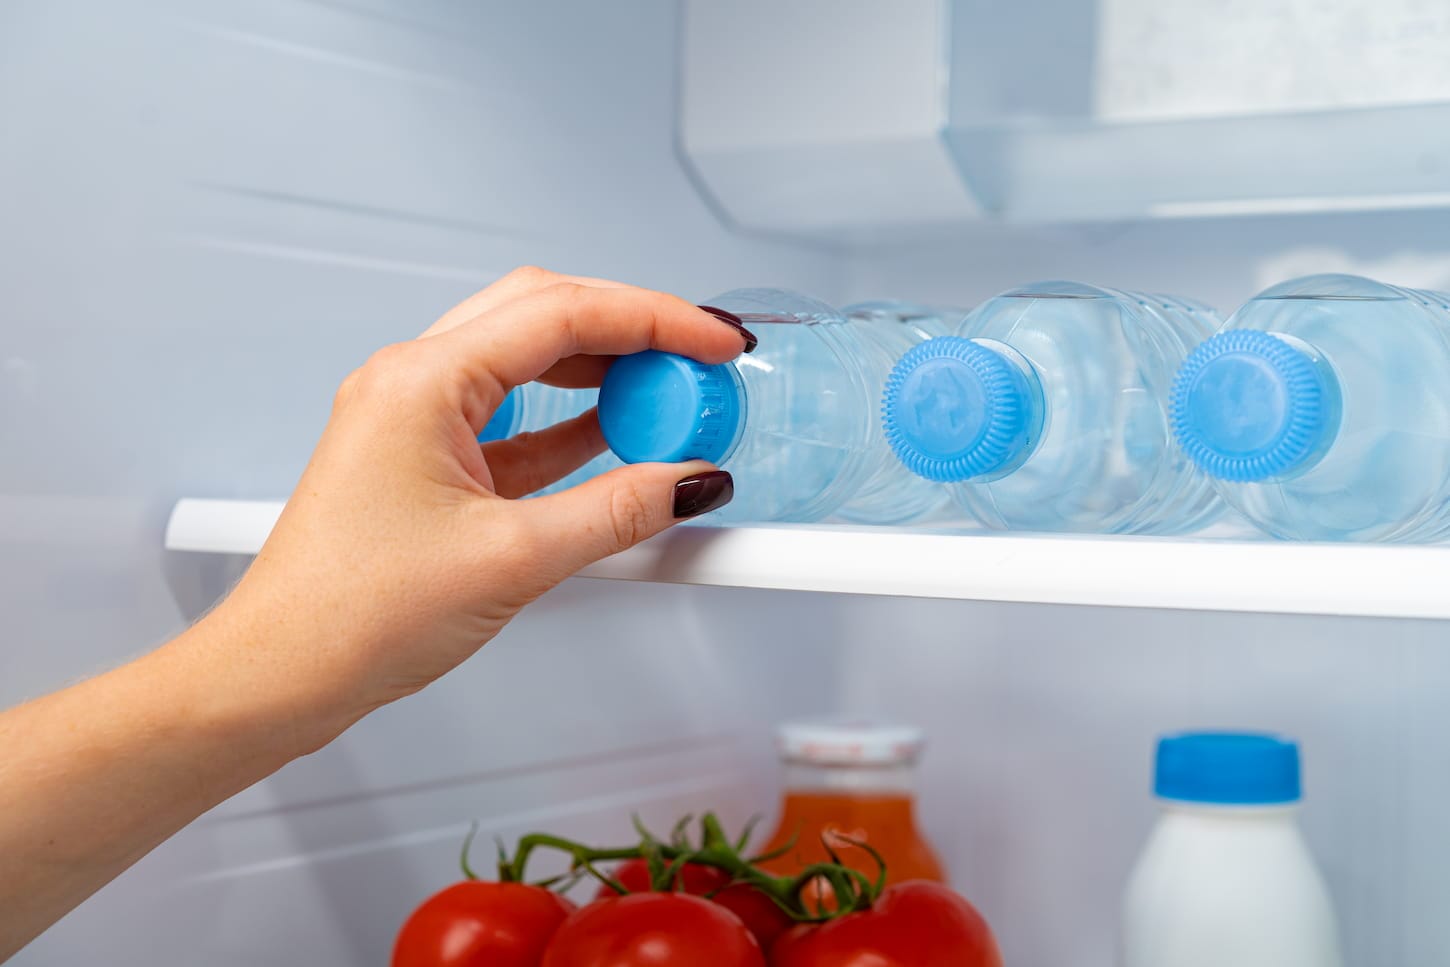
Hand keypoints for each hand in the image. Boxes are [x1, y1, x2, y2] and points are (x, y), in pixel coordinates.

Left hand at [209, 266, 751, 746]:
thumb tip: (687, 481)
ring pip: (531, 362)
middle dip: (633, 332)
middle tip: (699, 366)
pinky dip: (573, 424)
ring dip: (604, 375)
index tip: (716, 342)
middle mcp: (414, 383)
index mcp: (422, 381)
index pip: (562, 313)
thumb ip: (616, 511)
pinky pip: (516, 418)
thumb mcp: (511, 560)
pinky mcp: (428, 460)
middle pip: (546, 314)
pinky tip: (619, 441)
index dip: (656, 320)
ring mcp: (417, 418)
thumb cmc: (350, 616)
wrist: (281, 675)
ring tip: (669, 405)